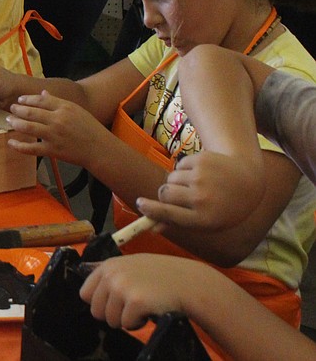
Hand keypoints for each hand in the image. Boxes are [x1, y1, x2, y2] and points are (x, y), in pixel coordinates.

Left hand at [4, 90, 105, 165]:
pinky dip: (18, 145)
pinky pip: (31, 148)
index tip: (20, 100)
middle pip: (31, 112)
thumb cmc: (90, 128)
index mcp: (65, 107)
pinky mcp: (52, 151)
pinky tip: (11, 142)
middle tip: (11, 109)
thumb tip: (42, 93)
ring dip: (15, 123)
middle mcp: (58, 120)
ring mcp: (54, 136)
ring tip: (9, 121)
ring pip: (28, 127)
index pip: (40, 100)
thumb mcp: (76, 110)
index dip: (27, 99)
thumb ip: (58, 102)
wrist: (100, 149)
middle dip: (18, 110)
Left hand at [80, 254, 197, 329]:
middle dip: (113, 314)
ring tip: (143, 307)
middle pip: (96, 311)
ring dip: (127, 319)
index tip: (115, 303)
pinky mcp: (135, 302)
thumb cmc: (160, 275)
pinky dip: (139, 323)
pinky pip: (127, 324)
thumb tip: (84, 282)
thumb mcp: (131, 264)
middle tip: (131, 307)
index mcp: (107, 266)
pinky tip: (150, 310)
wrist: (188, 282)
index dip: (100, 303)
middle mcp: (111, 275)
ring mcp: (122, 287)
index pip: (85, 293)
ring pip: (111, 320)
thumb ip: (110, 274)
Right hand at [134, 151, 264, 230]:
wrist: (248, 181)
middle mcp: (202, 199)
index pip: (169, 214)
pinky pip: (179, 165)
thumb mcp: (207, 221)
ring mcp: (202, 177)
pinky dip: (185, 170)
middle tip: (176, 196)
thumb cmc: (223, 207)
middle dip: (165, 194)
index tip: (140, 204)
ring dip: (177, 181)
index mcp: (204, 219)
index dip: (151, 210)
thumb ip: (179, 223)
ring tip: (196, 185)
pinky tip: (202, 173)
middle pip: (164, 194)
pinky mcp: (201, 160)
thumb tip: (152, 228)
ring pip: (171, 178)